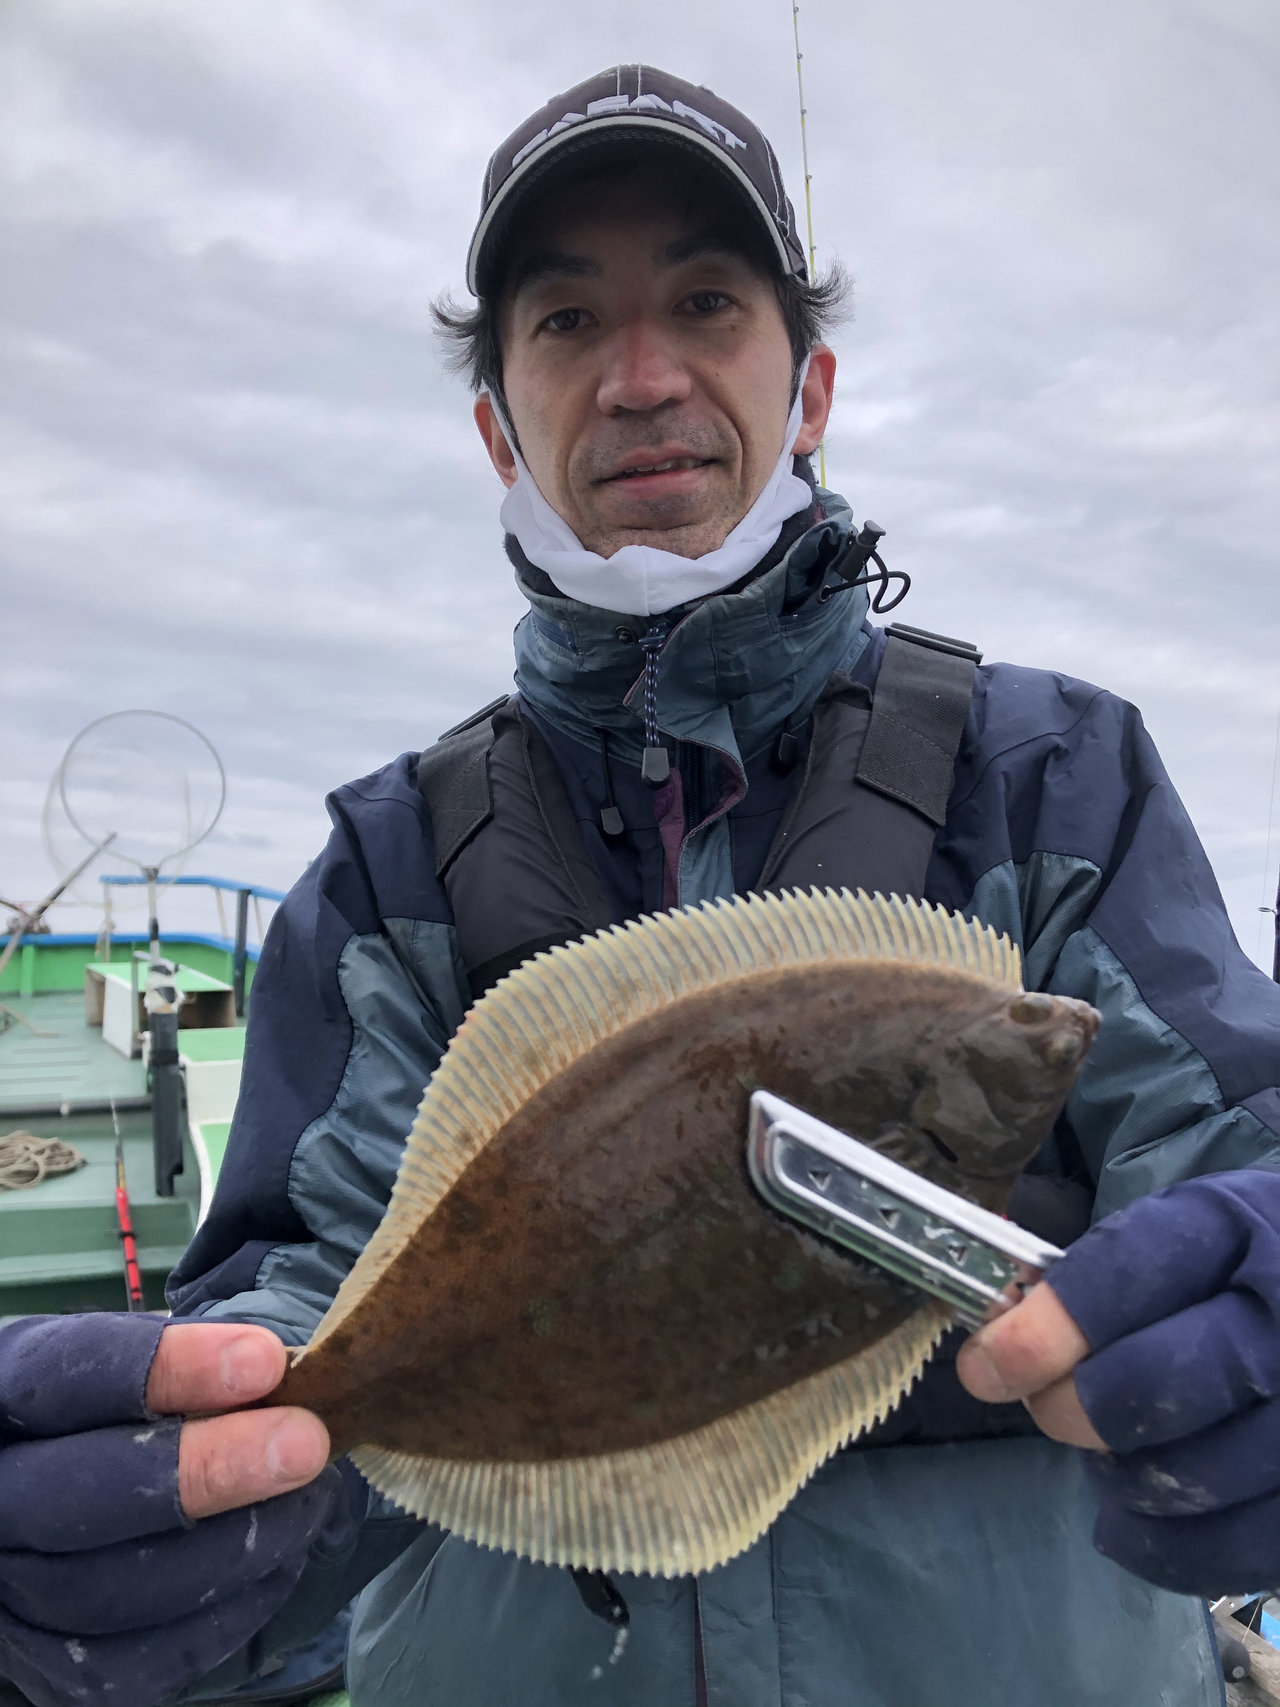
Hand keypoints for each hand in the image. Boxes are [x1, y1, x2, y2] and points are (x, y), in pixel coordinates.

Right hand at [0, 1314, 358, 1706]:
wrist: (58, 1503)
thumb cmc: (109, 1414)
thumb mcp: (123, 1365)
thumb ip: (184, 1367)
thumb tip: (277, 1373)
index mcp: (2, 1400)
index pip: (68, 1377)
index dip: (169, 1368)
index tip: (265, 1360)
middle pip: (83, 1499)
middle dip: (207, 1470)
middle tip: (307, 1442)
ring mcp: (12, 1594)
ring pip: (115, 1589)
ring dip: (234, 1545)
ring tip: (310, 1498)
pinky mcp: (54, 1669)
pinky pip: (142, 1661)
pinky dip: (227, 1612)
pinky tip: (281, 1560)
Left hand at [957, 1170, 1279, 1593]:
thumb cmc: (1238, 1265)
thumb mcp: (1183, 1231)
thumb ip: (1099, 1276)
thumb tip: (996, 1344)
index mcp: (1232, 1230)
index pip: (1121, 1277)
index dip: (1042, 1329)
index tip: (985, 1363)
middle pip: (1147, 1387)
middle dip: (1067, 1406)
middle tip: (1044, 1405)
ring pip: (1179, 1476)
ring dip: (1115, 1472)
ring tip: (1110, 1444)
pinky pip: (1226, 1547)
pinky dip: (1160, 1543)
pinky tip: (1133, 1511)